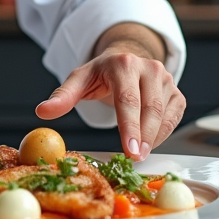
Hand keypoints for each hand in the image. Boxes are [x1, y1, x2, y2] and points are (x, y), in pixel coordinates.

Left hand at [35, 28, 184, 160]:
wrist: (126, 59)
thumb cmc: (101, 74)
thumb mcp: (80, 80)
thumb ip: (63, 96)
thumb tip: (43, 111)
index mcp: (123, 64)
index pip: (128, 98)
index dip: (129, 126)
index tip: (129, 151)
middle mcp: (149, 68)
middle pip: (149, 108)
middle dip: (143, 137)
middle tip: (134, 159)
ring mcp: (166, 80)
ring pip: (164, 115)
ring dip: (153, 138)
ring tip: (138, 154)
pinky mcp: (176, 92)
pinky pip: (173, 118)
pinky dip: (163, 134)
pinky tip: (149, 143)